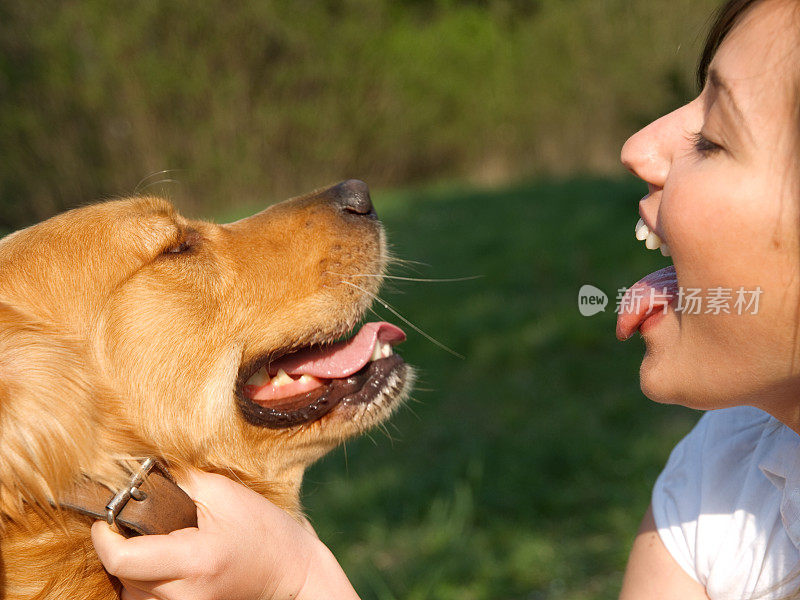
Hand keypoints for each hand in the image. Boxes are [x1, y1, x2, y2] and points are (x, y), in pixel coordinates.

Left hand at [91, 469, 358, 599]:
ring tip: (166, 542)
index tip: (108, 517)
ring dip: (134, 565)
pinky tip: (168, 561)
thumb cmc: (262, 530)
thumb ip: (176, 481)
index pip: (120, 561)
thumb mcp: (222, 493)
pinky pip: (143, 599)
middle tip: (145, 521)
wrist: (290, 571)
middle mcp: (183, 596)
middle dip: (124, 545)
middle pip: (122, 575)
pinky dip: (146, 579)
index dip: (105, 537)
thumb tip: (134, 471)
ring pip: (130, 590)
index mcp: (193, 562)